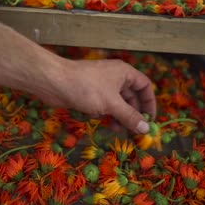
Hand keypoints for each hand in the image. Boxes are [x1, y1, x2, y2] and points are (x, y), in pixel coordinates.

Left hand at [40, 59, 156, 133]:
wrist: (54, 81)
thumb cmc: (86, 88)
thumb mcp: (111, 104)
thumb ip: (129, 116)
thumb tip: (146, 129)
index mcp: (124, 73)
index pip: (144, 86)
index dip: (149, 102)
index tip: (149, 120)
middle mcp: (115, 77)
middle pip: (131, 96)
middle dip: (133, 113)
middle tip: (134, 131)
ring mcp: (101, 85)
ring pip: (117, 103)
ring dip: (119, 116)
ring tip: (117, 129)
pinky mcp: (90, 94)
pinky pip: (104, 105)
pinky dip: (105, 114)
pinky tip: (102, 121)